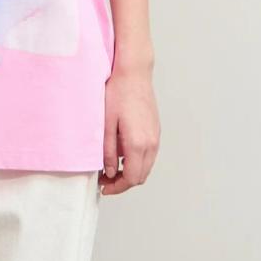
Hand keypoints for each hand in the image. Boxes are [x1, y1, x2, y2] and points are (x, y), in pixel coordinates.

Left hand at [101, 61, 159, 193]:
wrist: (134, 72)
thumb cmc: (119, 92)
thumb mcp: (106, 125)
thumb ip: (108, 152)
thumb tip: (110, 172)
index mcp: (138, 143)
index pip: (131, 179)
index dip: (117, 188)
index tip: (105, 187)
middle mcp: (151, 143)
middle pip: (141, 176)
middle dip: (123, 182)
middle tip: (106, 179)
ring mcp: (156, 136)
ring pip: (146, 167)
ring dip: (131, 172)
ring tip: (112, 167)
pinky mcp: (156, 130)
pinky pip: (149, 155)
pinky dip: (137, 161)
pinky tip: (123, 153)